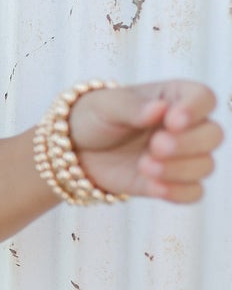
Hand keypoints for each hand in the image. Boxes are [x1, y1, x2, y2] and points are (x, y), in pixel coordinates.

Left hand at [68, 80, 223, 202]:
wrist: (75, 150)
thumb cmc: (94, 118)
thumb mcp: (106, 106)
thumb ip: (133, 107)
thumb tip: (159, 109)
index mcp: (174, 97)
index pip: (203, 98)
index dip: (195, 110)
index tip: (172, 121)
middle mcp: (185, 126)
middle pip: (213, 135)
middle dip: (189, 144)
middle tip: (156, 146)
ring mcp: (181, 156)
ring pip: (205, 165)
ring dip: (180, 169)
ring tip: (145, 166)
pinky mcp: (170, 182)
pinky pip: (192, 192)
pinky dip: (178, 192)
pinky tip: (154, 188)